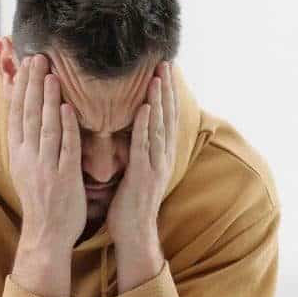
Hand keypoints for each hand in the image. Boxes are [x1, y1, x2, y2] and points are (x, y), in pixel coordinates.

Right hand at [6, 54, 83, 296]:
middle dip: (33, 85)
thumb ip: (28, 140)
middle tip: (38, 57)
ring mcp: (45, 168)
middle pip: (29, 115)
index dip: (20, 87)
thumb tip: (27, 115)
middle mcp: (28, 158)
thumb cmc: (41, 199)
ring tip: (51, 74)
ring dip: (48, 100)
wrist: (46, 234)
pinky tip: (69, 108)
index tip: (23, 63)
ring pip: (46, 127)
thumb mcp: (27, 167)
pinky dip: (67, 128)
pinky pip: (65, 149)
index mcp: (18, 154)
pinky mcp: (64, 178)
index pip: (17, 114)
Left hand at [109, 62, 176, 291]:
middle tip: (166, 62)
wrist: (134, 233)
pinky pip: (143, 146)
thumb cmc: (130, 203)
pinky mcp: (142, 176)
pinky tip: (143, 107)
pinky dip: (144, 125)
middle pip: (167, 117)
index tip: (165, 70)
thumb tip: (131, 128)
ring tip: (158, 76)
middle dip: (167, 89)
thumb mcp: (137, 170)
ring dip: (159, 101)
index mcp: (160, 155)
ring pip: (158, 127)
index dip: (167, 94)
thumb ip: (137, 149)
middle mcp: (162, 157)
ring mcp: (155, 166)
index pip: (165, 118)